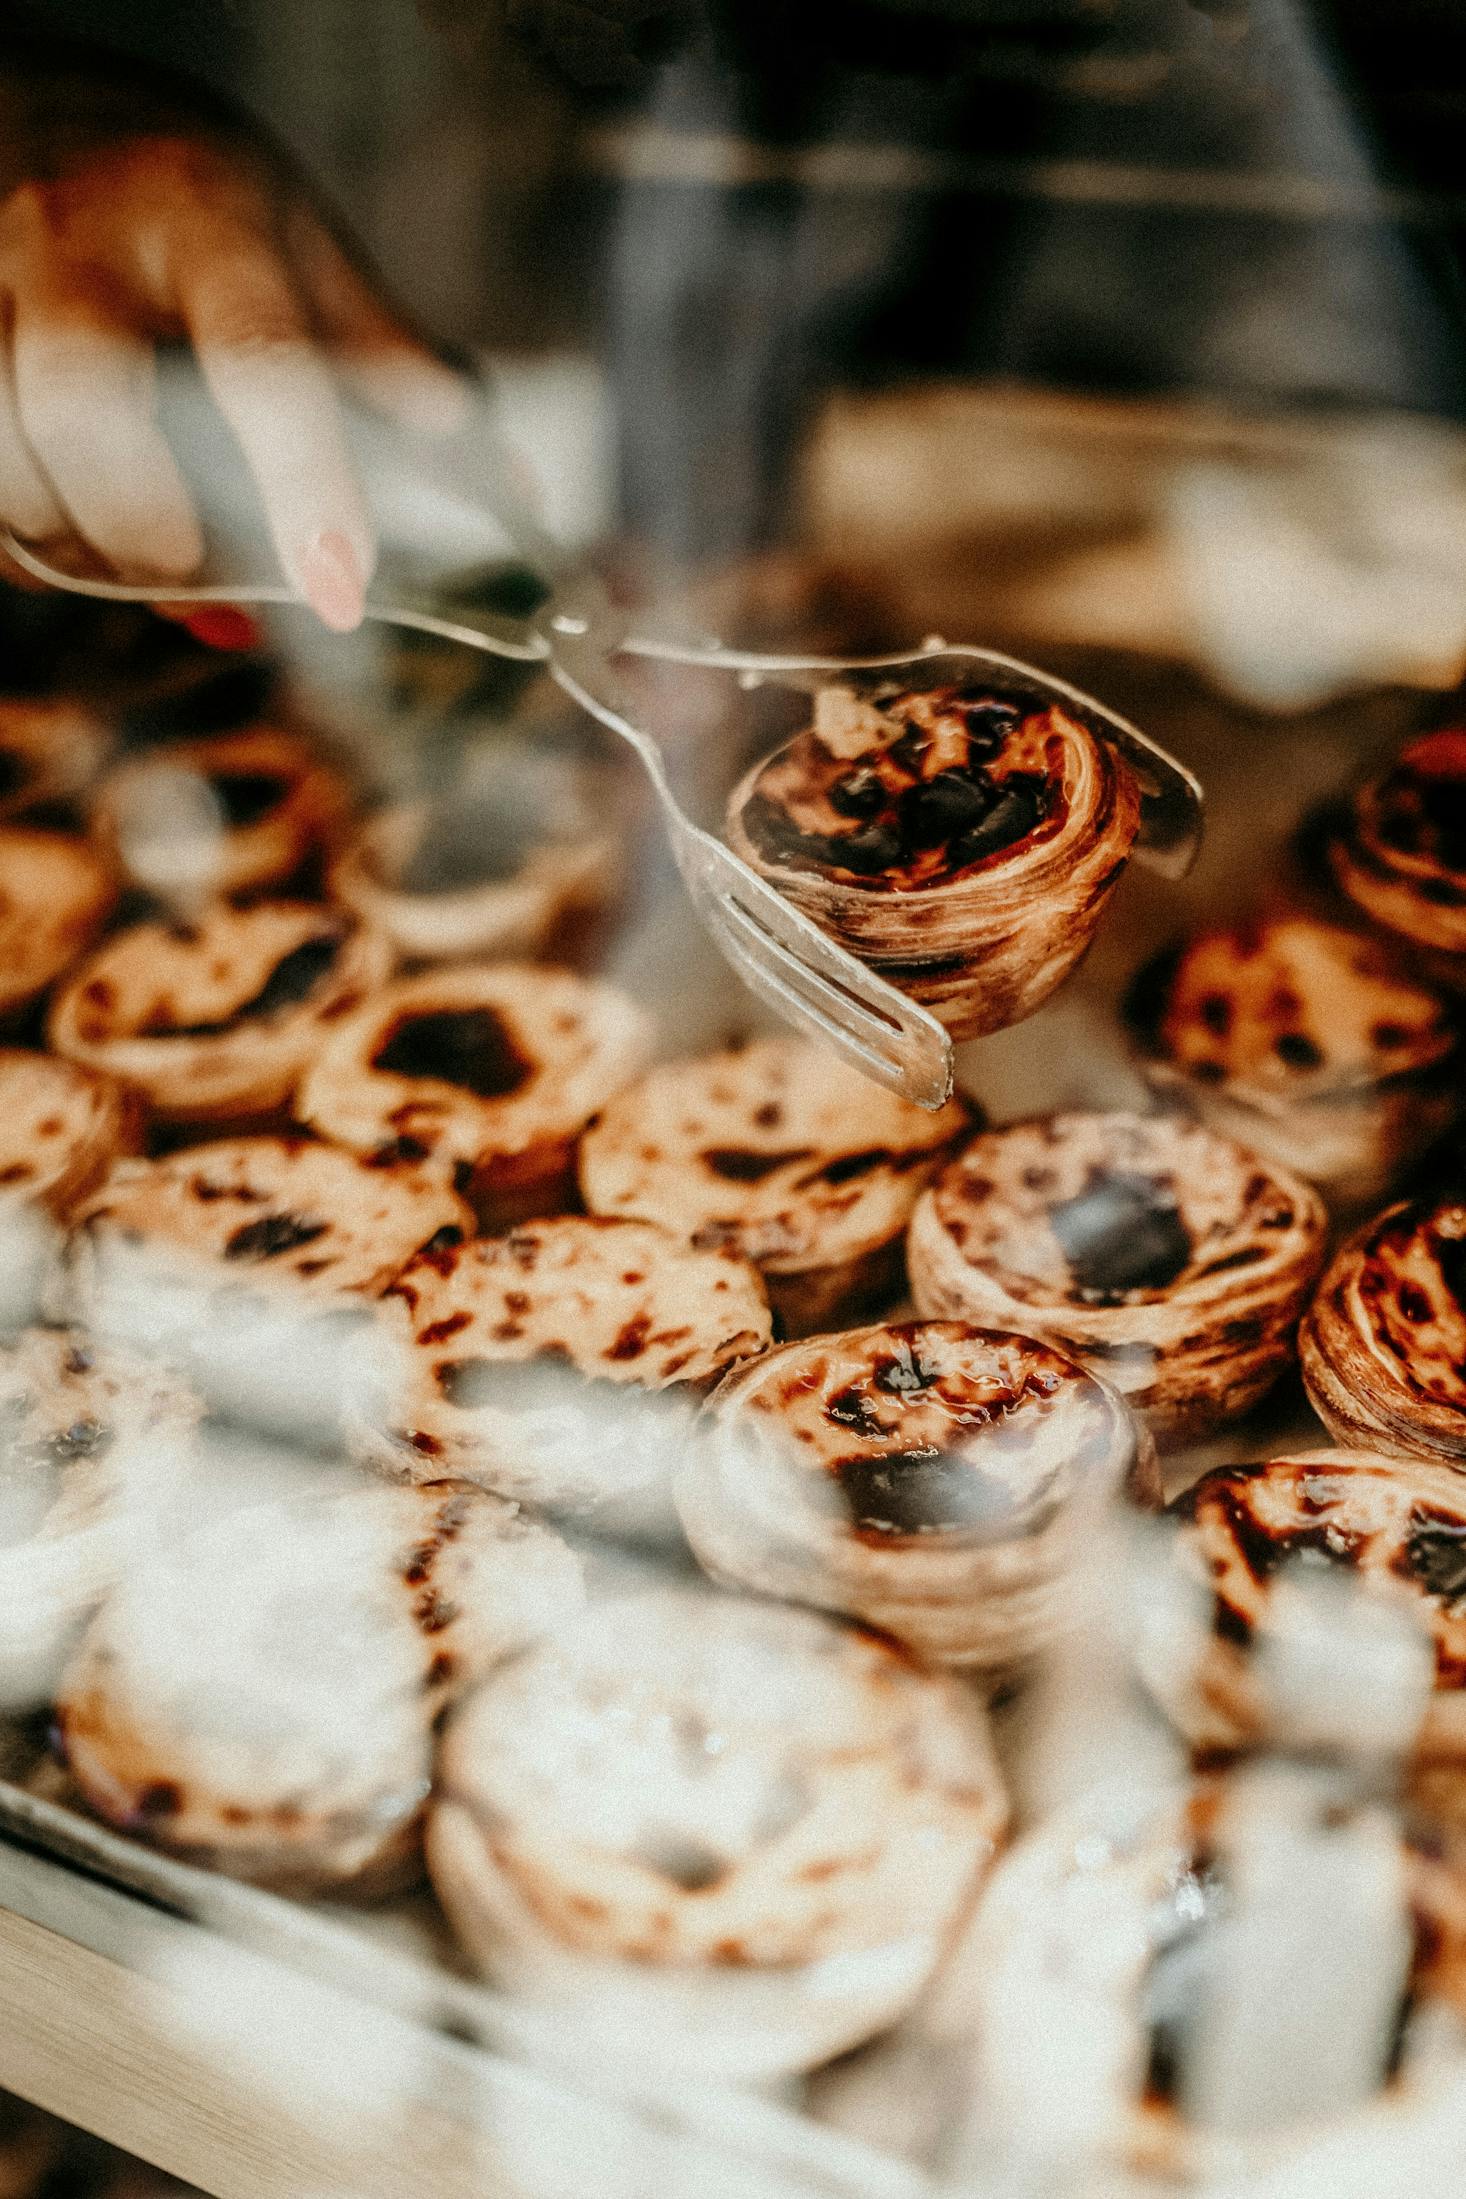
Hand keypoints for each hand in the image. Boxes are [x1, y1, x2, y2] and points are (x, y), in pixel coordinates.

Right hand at [0, 113, 469, 630]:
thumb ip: (384, 359)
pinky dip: (23, 539)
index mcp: (205, 220)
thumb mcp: (301, 245)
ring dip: (74, 546)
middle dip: (142, 524)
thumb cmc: (193, 197)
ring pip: (6, 450)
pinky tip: (76, 549)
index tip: (339, 585)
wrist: (51, 106)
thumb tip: (502, 477)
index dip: (304, 485)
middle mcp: (82, 246)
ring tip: (144, 571)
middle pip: (83, 403)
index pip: (260, 359)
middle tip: (198, 578)